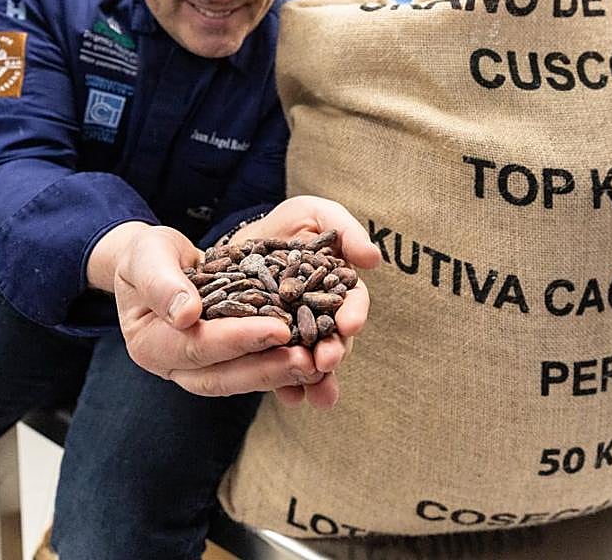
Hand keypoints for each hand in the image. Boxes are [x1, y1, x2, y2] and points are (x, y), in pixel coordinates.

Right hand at [92, 222, 321, 396]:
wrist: (157, 262)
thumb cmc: (148, 254)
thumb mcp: (148, 255)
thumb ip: (162, 282)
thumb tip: (186, 315)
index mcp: (149, 344)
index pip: (197, 345)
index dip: (238, 339)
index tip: (279, 328)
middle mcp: (173, 366)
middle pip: (221, 377)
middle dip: (267, 368)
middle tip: (309, 359)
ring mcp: (198, 370)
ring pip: (240, 380)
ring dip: (280, 374)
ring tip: (318, 363)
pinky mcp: (223, 364)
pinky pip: (252, 372)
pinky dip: (281, 368)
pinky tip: (314, 360)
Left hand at [228, 196, 380, 408]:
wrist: (240, 243)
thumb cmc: (286, 225)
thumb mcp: (314, 214)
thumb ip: (345, 230)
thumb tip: (372, 259)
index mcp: (338, 287)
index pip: (352, 302)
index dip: (354, 313)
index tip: (350, 323)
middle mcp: (322, 317)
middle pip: (333, 339)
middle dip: (334, 352)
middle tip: (328, 360)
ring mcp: (297, 337)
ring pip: (311, 362)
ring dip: (315, 379)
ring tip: (314, 392)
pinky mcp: (270, 350)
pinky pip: (280, 371)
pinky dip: (287, 387)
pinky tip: (290, 397)